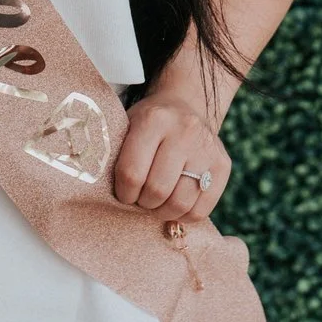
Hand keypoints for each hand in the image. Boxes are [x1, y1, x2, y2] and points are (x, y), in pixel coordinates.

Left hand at [112, 92, 230, 225]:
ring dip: (163, 212)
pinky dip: (184, 215)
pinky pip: (202, 209)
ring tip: (156, 203)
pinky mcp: (223, 164)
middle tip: (140, 199)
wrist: (185, 105)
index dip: (123, 192)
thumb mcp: (127, 125)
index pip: (132, 173)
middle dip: (143, 203)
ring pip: (181, 203)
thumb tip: (97, 190)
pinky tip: (175, 204)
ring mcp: (207, 147)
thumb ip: (114, 153)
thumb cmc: (147, 124)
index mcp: (154, 119)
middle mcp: (184, 130)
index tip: (123, 193)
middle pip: (157, 190)